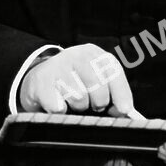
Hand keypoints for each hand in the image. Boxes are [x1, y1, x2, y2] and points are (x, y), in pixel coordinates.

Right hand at [18, 44, 140, 116]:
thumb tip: (125, 111)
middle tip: (90, 105)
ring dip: (77, 107)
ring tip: (71, 101)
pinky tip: (57, 103)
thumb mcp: (94, 81)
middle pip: (98, 88)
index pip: (114, 73)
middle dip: (97, 103)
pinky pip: (58, 107)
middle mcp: (76, 55)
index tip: (123, 110)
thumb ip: (112, 94)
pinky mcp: (41, 80)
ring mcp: (57, 66)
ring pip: (79, 98)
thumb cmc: (74, 83)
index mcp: (94, 54)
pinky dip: (60, 111)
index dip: (121, 94)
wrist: (39, 76)